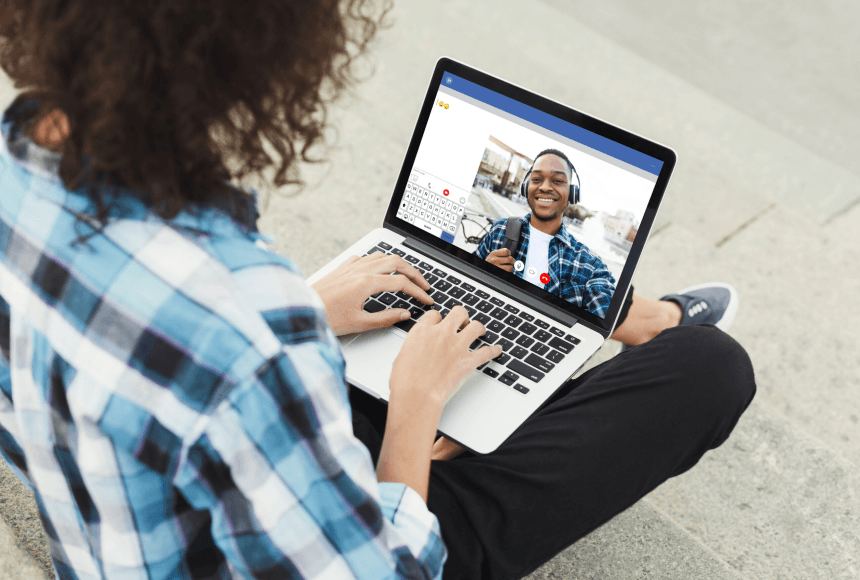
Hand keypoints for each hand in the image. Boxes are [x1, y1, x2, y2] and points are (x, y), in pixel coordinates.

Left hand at [311, 253, 432, 335]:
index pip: (401, 283)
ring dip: (398, 263)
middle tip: (424, 284)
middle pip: (396, 262)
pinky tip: (379, 269)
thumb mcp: (359, 323)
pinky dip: (379, 260)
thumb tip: (404, 313)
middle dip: (414, 272)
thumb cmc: (326, 317)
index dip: (418, 291)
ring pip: (382, 256)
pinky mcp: (342, 268)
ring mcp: (351, 266)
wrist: (301, 310)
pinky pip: (366, 257)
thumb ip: (386, 318)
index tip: (426, 299)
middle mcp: (360, 270)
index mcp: (366, 283)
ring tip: (407, 275)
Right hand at [378, 306, 499, 500]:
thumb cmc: (405, 382)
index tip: (440, 324)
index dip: (439, 319)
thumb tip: (416, 350)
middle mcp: (442, 334)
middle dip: (462, 316)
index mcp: (423, 331)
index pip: (435, 314)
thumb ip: (413, 347)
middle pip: (458, 312)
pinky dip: (494, 351)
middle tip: (463, 323)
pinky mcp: (468, 361)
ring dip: (479, 328)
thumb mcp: (401, 357)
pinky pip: (487, 351)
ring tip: (480, 332)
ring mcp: (457, 346)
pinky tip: (497, 350)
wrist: (416, 396)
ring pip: (475, 326)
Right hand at [486, 248, 514, 271]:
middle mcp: (493, 260)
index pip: (507, 251)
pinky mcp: (498, 274)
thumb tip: (513, 256)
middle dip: (513, 260)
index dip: (509, 253)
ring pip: (510, 267)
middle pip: (510, 259)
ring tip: (509, 266)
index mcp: (493, 253)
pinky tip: (506, 270)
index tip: (508, 255)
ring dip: (511, 267)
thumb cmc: (492, 261)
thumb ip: (502, 252)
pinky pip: (508, 273)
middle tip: (511, 262)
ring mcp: (496, 268)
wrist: (484, 268)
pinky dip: (509, 271)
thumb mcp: (494, 254)